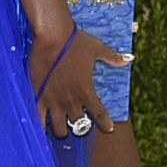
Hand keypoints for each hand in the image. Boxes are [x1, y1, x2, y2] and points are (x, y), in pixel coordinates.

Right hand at [29, 23, 125, 138]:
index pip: (100, 115)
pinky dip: (42, 126)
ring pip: (59, 129)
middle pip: (79, 126)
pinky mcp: (39, 97)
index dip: (105, 124)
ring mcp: (54, 101)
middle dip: (81, 127)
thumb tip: (128, 58)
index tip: (108, 128)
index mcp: (87, 92)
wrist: (51, 36)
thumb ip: (112, 57)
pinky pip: (40, 120)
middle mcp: (72, 101)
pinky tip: (43, 127)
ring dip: (62, 130)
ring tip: (61, 127)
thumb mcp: (97, 48)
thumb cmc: (74, 42)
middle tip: (80, 124)